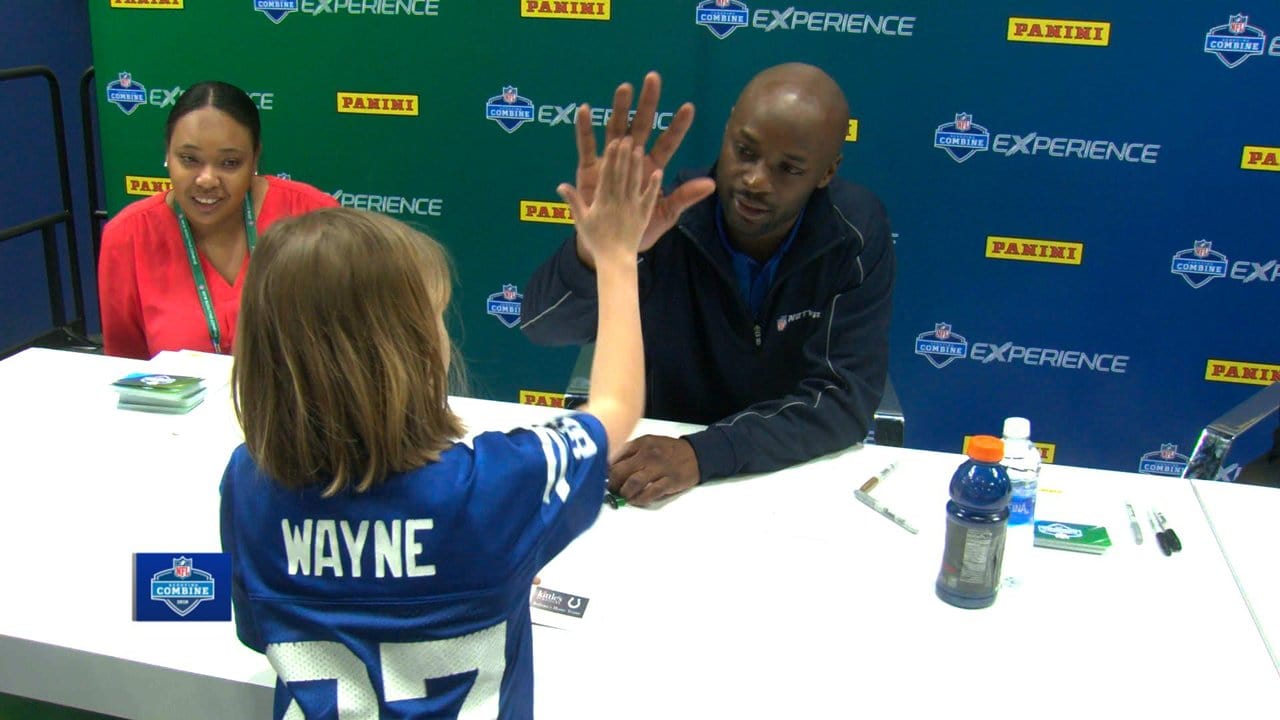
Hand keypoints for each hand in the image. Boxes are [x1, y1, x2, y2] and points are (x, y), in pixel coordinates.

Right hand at [558, 137, 661, 263]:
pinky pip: (649, 199)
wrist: (614, 260)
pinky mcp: (643, 215)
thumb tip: (560, 185)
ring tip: (638, 148)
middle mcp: (618, 201)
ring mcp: (632, 207)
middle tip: (627, 137)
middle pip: (621, 174)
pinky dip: (654, 186)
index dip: (611, 158)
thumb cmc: (596, 240)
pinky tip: (659, 173)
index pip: (607, 175)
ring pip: (634, 182)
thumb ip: (573, 201)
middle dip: (624, 155)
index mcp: (602, 201)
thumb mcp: (581, 220)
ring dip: (637, 165)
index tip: (613, 143)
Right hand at [571, 72, 715, 262]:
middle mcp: (631, 160)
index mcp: (651, 169)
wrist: (612, 246)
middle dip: (647, 103)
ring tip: (624, 88)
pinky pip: (587, 147)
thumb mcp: (665, 213)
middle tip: (653, 79)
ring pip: (616, 129)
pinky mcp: (589, 171)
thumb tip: (711, 184)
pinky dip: (585, 129)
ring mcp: (610, 162)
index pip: (667, 143)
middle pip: (641, 126)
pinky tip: (585, 110)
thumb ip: (684, 197)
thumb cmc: (639, 229)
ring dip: (619, 109)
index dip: (677, 127)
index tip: (689, 107)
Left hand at [608, 435, 699, 506]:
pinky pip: (650, 493)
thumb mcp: (648, 443)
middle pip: (620, 471)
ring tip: (623, 496)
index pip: (615, 456)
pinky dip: (640, 499)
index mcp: (641, 443)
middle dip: (612, 484)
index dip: (605, 470)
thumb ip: (631, 451)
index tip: (602, 477)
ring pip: (633, 483)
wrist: (696, 454)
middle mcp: (648, 454)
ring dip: (624, 493)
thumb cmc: (668, 450)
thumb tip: (609, 466)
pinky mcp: (670, 481)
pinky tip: (636, 500)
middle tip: (611, 490)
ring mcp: (659, 468)